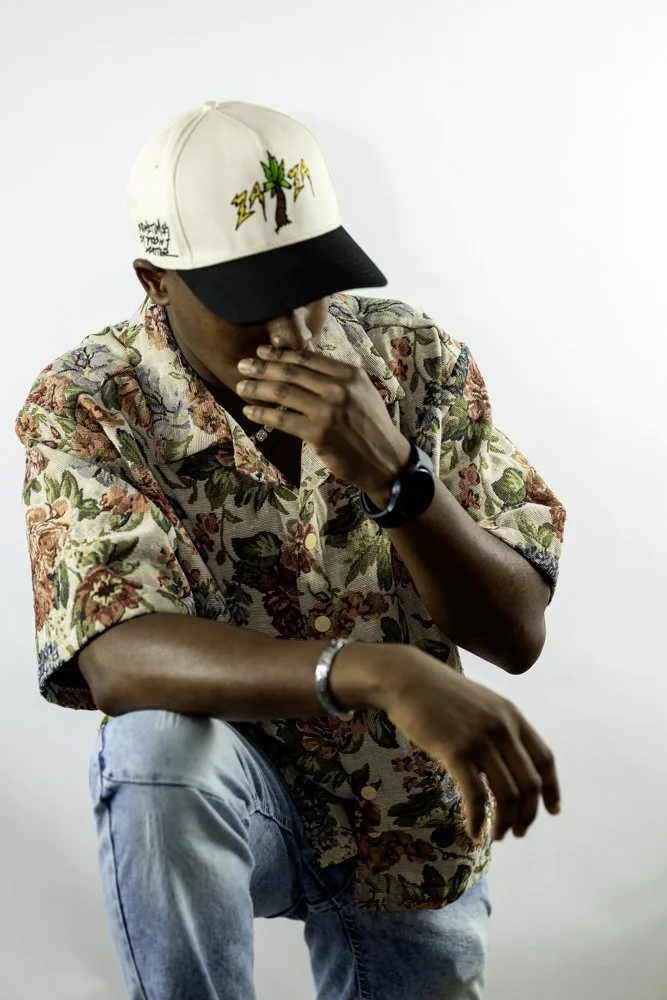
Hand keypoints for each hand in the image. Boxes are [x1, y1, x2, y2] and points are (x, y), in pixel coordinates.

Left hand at [236, 344, 410, 500]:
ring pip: (283, 392)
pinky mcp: (318, 433)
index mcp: (349, 374)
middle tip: (243, 365)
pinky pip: (283, 419)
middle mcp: (339, 388)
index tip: (262, 351)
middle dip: (263, 366)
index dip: (281, 353)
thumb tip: (306, 364)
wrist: (385, 460)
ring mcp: (328, 411)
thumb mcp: (361, 393)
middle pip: (292, 372)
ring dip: (257, 388)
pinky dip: (263, 414)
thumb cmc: (371, 427)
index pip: (308, 358)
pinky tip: (249, 412)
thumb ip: (337, 378)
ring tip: (241, 387)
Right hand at [372, 645, 560, 840]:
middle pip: (530, 783)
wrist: (406, 678)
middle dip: (527, 814)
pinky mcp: (456, 751)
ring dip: (505, 823)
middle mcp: (502, 728)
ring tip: (497, 836)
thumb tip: (505, 763)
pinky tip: (473, 832)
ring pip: (507, 795)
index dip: (552, 789)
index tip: (552, 812)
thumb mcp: (480, 703)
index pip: (545, 759)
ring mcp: (480, 739)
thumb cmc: (438, 692)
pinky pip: (475, 796)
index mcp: (512, 715)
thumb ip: (498, 728)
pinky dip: (478, 820)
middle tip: (518, 832)